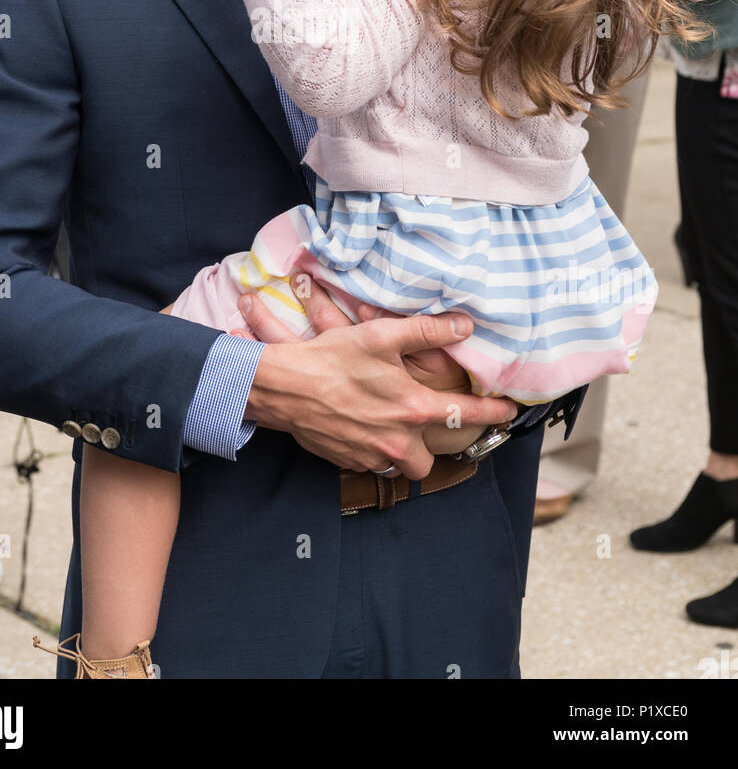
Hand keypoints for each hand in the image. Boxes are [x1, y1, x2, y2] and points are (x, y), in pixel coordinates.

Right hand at [238, 278, 514, 474]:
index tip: (508, 413)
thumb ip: (427, 332)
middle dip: (428, 450)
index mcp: (411, 409)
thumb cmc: (331, 359)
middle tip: (420, 427)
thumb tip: (463, 326)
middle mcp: (395, 440)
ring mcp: (369, 454)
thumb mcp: (382, 336)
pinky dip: (369, 448)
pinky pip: (368, 462)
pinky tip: (358, 424)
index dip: (491, 414)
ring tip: (387, 426)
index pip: (464, 415)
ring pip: (396, 464)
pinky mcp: (346, 460)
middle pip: (426, 462)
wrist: (283, 387)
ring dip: (397, 449)